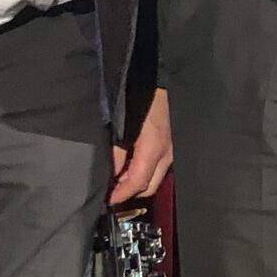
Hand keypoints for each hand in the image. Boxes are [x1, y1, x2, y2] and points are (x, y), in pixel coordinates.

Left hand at [109, 87, 171, 203]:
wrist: (154, 75)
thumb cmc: (138, 96)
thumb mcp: (121, 123)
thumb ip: (116, 150)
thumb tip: (110, 173)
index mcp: (154, 148)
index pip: (138, 183)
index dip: (121, 195)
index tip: (106, 202)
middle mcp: (166, 152)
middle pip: (148, 186)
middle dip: (128, 193)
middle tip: (108, 192)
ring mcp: (171, 149)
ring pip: (154, 177)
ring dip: (135, 182)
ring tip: (115, 179)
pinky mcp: (169, 143)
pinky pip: (157, 166)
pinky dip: (142, 171)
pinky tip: (127, 165)